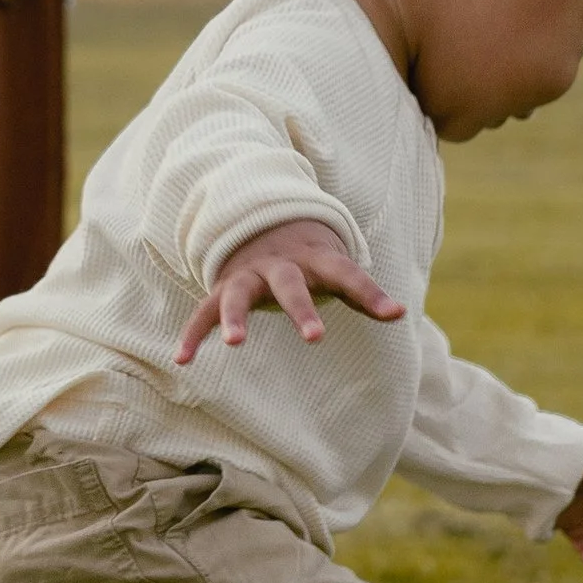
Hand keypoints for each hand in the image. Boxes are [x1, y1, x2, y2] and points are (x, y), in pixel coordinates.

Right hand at [173, 215, 403, 364]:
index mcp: (314, 259)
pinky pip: (203, 311)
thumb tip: (401, 314)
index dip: (370, 293)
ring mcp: (247, 275)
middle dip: (300, 309)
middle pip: (290, 284)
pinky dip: (193, 334)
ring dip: (235, 317)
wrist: (261, 222)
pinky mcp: (223, 288)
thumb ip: (362, 293)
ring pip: (238, 294)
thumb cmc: (308, 257)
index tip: (394, 313)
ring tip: (235, 343)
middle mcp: (279, 265)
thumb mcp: (334, 267)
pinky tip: (182, 360)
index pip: (347, 273)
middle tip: (316, 338)